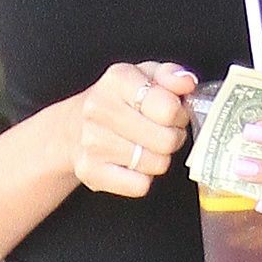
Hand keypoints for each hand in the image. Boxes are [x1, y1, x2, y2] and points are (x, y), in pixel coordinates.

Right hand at [69, 58, 194, 198]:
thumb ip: (171, 75)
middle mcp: (99, 109)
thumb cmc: (118, 101)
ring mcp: (92, 142)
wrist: (73, 127)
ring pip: (156, 164)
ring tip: (147, 146)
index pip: (168, 108)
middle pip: (166, 140)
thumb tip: (187, 82)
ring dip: (159, 158)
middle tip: (162, 132)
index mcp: (117, 80)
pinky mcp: (90, 171)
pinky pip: (139, 186)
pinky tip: (133, 164)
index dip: (179, 114)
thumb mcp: (145, 76)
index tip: (173, 113)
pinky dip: (143, 179)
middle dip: (172, 138)